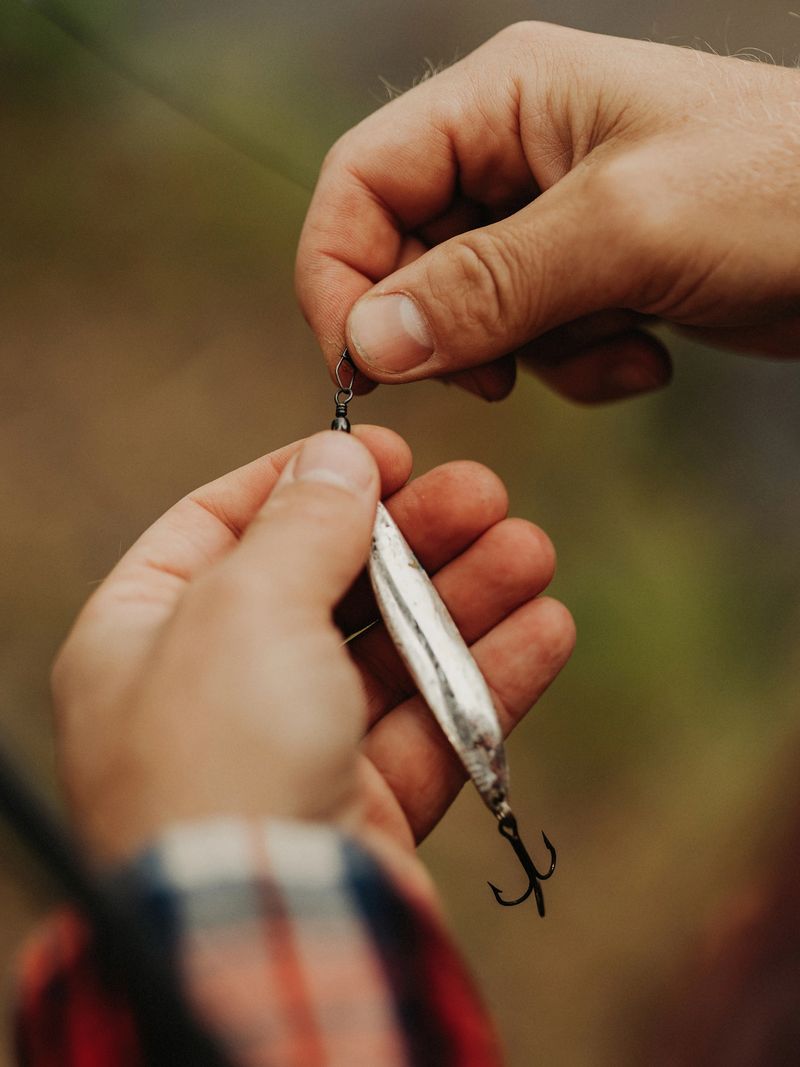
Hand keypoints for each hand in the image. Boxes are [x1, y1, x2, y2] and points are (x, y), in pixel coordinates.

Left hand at [52, 429, 572, 871]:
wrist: (266, 937)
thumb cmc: (223, 756)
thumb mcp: (246, 606)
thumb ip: (299, 524)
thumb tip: (335, 458)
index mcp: (146, 634)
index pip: (218, 524)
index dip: (303, 480)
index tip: (387, 453)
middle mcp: (210, 690)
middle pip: (323, 584)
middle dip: (411, 538)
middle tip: (487, 493)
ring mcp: (286, 750)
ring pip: (388, 655)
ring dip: (464, 600)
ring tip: (532, 548)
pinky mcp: (356, 806)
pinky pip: (427, 727)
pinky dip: (485, 679)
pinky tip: (546, 629)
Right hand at [296, 23, 799, 403]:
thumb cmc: (782, 189)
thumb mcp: (623, 230)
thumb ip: (488, 287)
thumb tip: (371, 340)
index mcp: (504, 99)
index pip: (361, 181)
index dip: (339, 273)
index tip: (358, 363)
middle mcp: (513, 154)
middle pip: (408, 257)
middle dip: (455, 330)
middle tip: (502, 373)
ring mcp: (551, 219)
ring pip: (471, 313)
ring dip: (532, 354)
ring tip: (616, 337)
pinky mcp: (587, 275)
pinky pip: (532, 341)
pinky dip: (578, 363)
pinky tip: (646, 348)